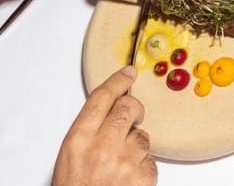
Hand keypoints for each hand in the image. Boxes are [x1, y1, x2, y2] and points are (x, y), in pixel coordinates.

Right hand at [52, 67, 156, 185]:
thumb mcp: (69, 161)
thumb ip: (88, 135)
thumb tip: (109, 115)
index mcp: (79, 140)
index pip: (101, 97)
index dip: (117, 81)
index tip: (128, 72)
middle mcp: (102, 145)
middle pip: (128, 107)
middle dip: (133, 110)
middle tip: (132, 117)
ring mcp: (124, 160)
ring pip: (142, 136)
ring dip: (136, 148)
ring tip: (119, 169)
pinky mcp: (142, 176)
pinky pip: (150, 161)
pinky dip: (143, 169)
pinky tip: (128, 182)